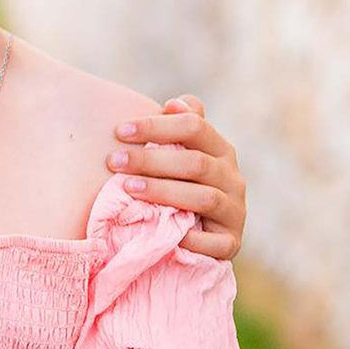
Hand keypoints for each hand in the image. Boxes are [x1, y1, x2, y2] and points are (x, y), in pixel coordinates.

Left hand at [106, 95, 245, 259]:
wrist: (203, 238)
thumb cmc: (180, 185)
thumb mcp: (180, 154)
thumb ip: (178, 127)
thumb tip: (173, 104)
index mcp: (220, 150)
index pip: (195, 126)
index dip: (157, 126)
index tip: (119, 131)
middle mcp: (233, 178)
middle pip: (196, 163)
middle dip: (151, 160)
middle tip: (114, 162)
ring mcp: (235, 212)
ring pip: (204, 197)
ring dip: (163, 192)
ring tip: (128, 188)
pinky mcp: (231, 244)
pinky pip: (214, 242)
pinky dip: (190, 238)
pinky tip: (164, 235)